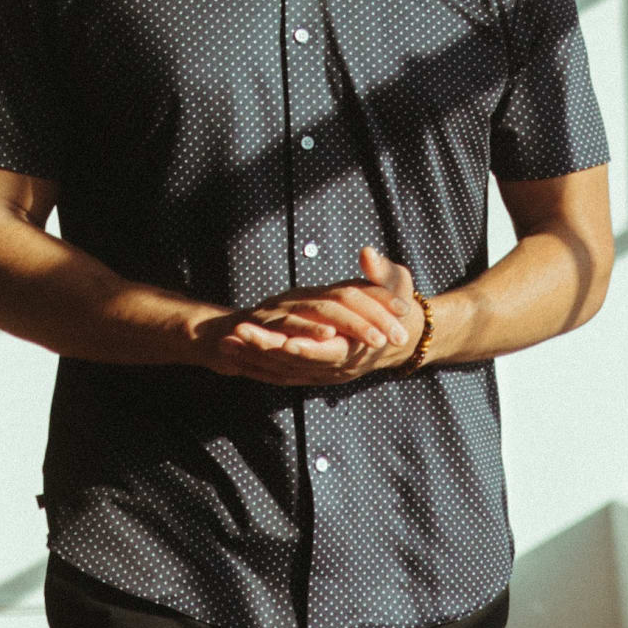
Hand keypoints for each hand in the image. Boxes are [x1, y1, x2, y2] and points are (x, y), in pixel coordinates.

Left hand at [237, 249, 429, 381]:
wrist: (402, 338)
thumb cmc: (399, 309)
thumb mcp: (398, 285)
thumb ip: (381, 271)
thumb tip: (367, 254)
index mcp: (360, 347)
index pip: (331, 352)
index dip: (308, 348)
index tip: (284, 342)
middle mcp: (338, 366)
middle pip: (297, 364)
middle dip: (266, 350)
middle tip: (238, 334)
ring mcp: (323, 372)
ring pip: (284, 370)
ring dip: (254, 359)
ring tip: (225, 343)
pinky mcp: (311, 372)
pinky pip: (280, 373)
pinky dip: (257, 366)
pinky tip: (233, 354)